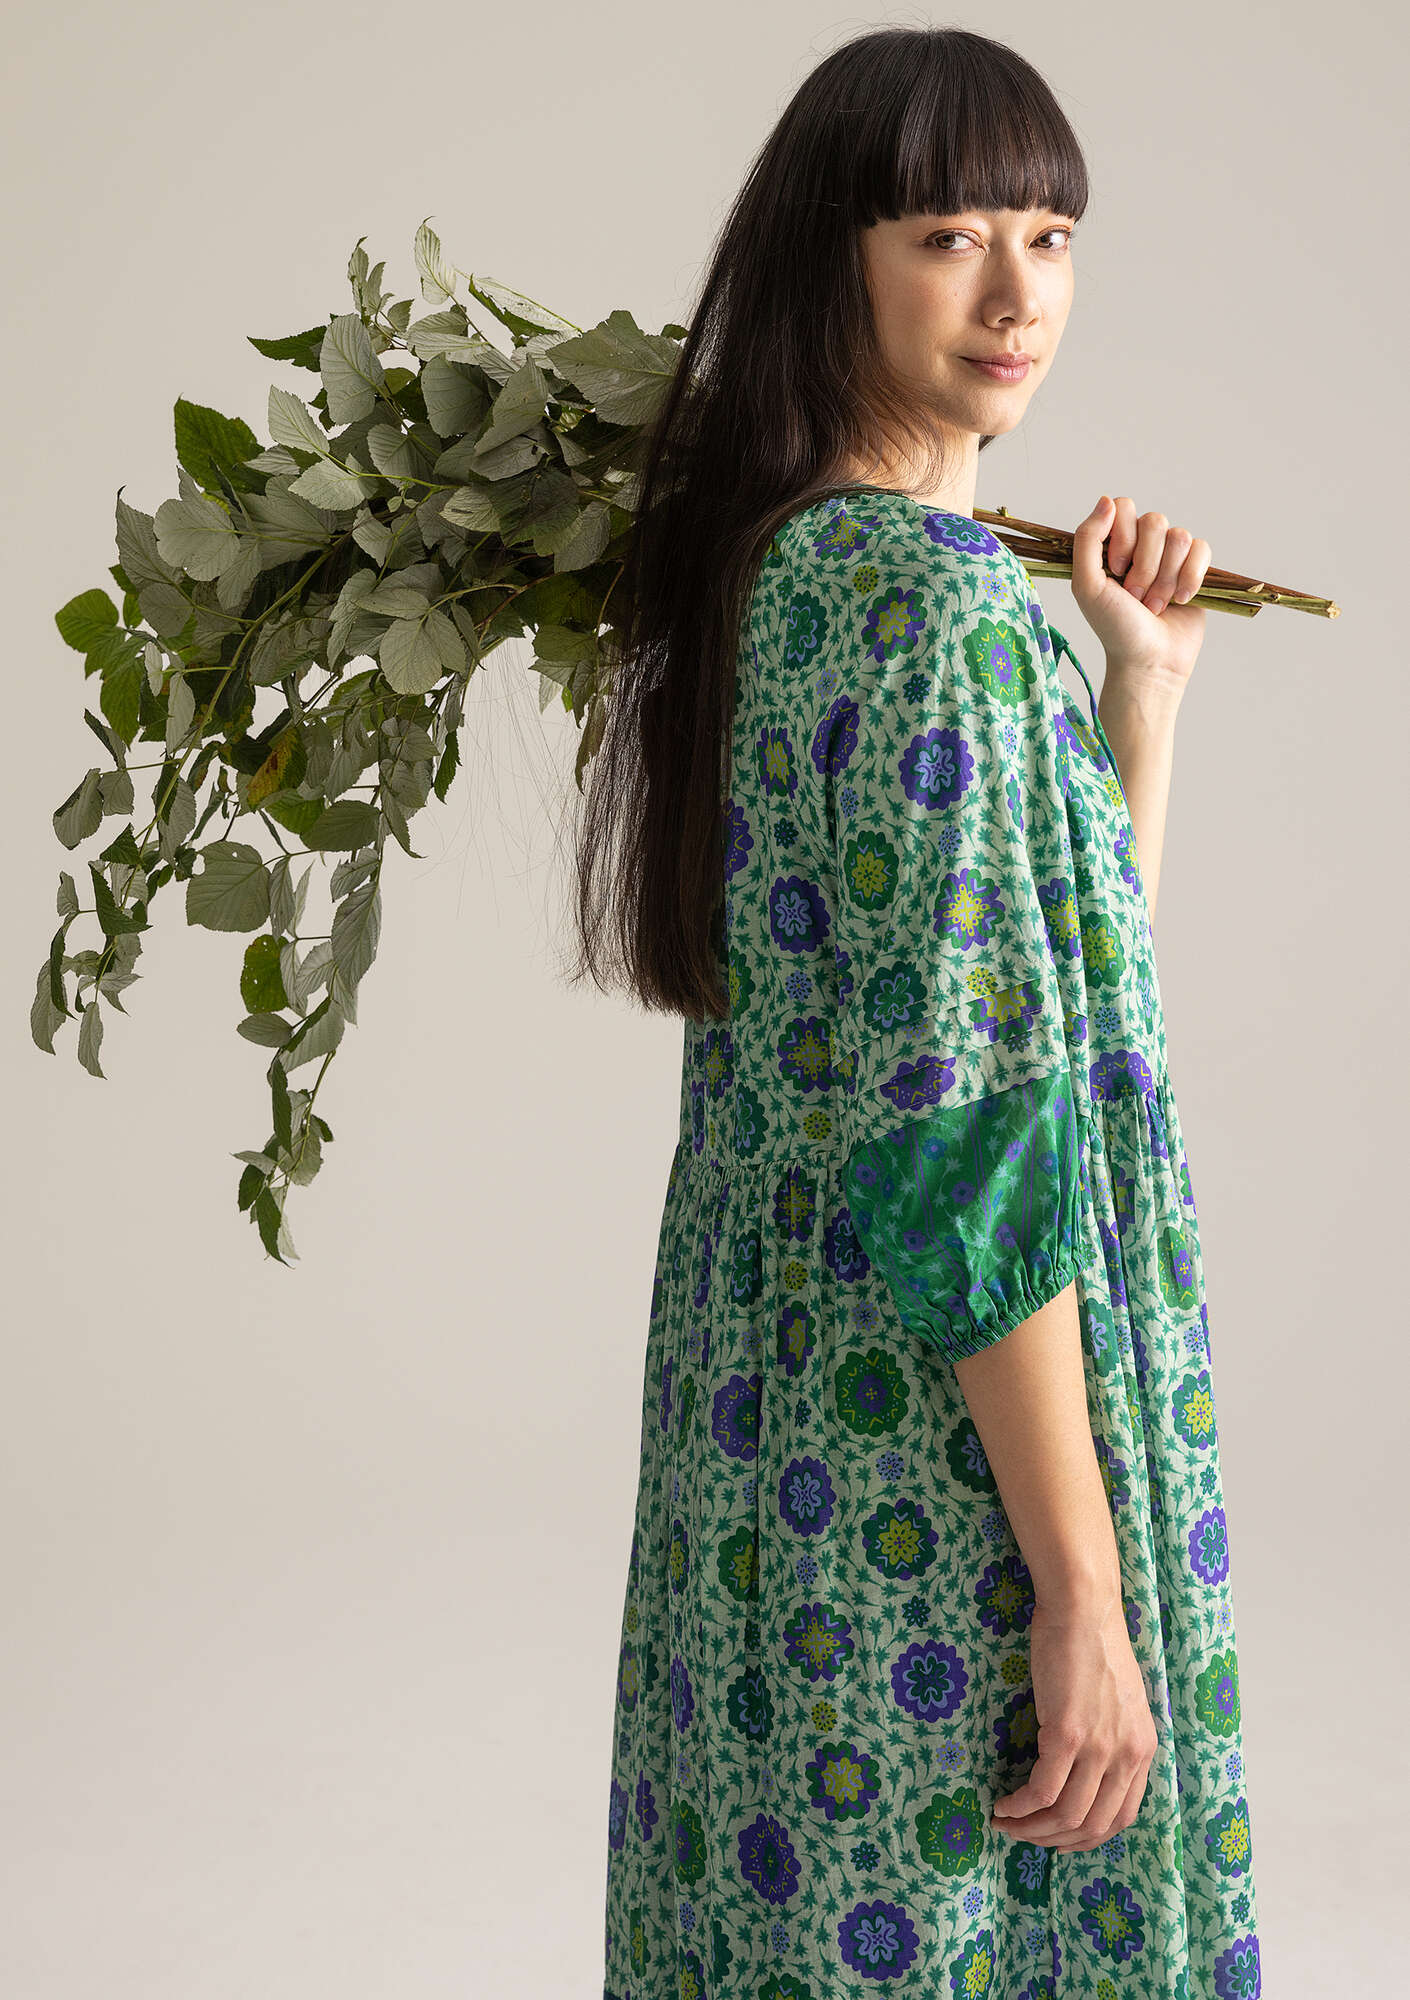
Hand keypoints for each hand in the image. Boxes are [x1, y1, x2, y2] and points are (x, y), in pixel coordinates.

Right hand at [989, 1594, 1158, 1852]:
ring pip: (1066, 1814)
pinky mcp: (1067, 1735)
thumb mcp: (1121, 1701)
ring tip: (1006, 1823)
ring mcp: (1099, 1748)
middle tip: (1024, 1835)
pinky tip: (1003, 1804)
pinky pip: (1042, 1790)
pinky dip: (1020, 1806)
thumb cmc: (1095, 1643)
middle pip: (1092, 1825)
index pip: (1122, 1818)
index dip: (1087, 1837)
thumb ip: (1114, 1736)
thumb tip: (1091, 1765)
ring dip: (1032, 1829)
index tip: (1058, 1839)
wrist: (1084, 1608)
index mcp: (1142, 1750)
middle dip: (1053, 1839)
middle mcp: (1127, 1757)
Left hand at [1070, 494, 1212, 696]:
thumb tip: (1107, 500)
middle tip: (1135, 596)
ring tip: (1155, 604)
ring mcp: (1169, 555)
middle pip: (1155, 521)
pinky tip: (1180, 600)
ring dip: (1166, 577)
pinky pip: (1202, 549)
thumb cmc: (1114, 627)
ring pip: (1180, 536)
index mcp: (1112, 544)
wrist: (1149, 660)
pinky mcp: (1195, 568)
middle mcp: (1141, 545)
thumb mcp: (1086, 585)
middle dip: (1146, 565)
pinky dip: (1191, 577)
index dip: (1123, 536)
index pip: (1123, 506)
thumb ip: (1088, 540)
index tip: (1115, 570)